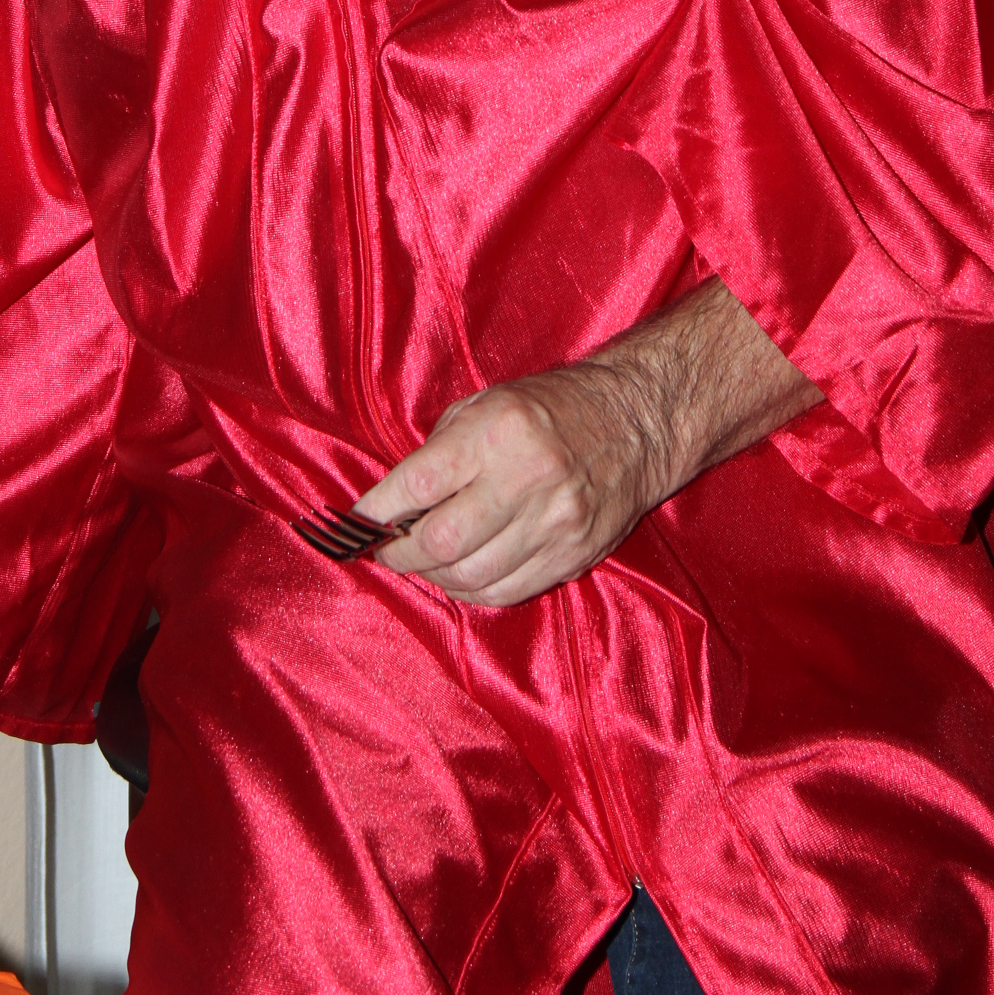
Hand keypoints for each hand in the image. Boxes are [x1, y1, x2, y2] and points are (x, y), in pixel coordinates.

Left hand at [354, 279, 819, 608]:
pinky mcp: (572, 557)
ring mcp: (554, 524)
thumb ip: (442, 450)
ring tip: (422, 562)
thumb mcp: (488, 402)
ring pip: (472, 576)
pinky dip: (472, 590)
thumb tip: (395, 503)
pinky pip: (506, 591)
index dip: (380, 510)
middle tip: (385, 550)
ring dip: (435, 576)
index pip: (422, 483)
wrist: (636, 423)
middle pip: (443, 541)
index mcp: (499, 432)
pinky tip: (461, 574)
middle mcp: (527, 480)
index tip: (357, 521)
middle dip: (401, 553)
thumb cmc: (551, 407)